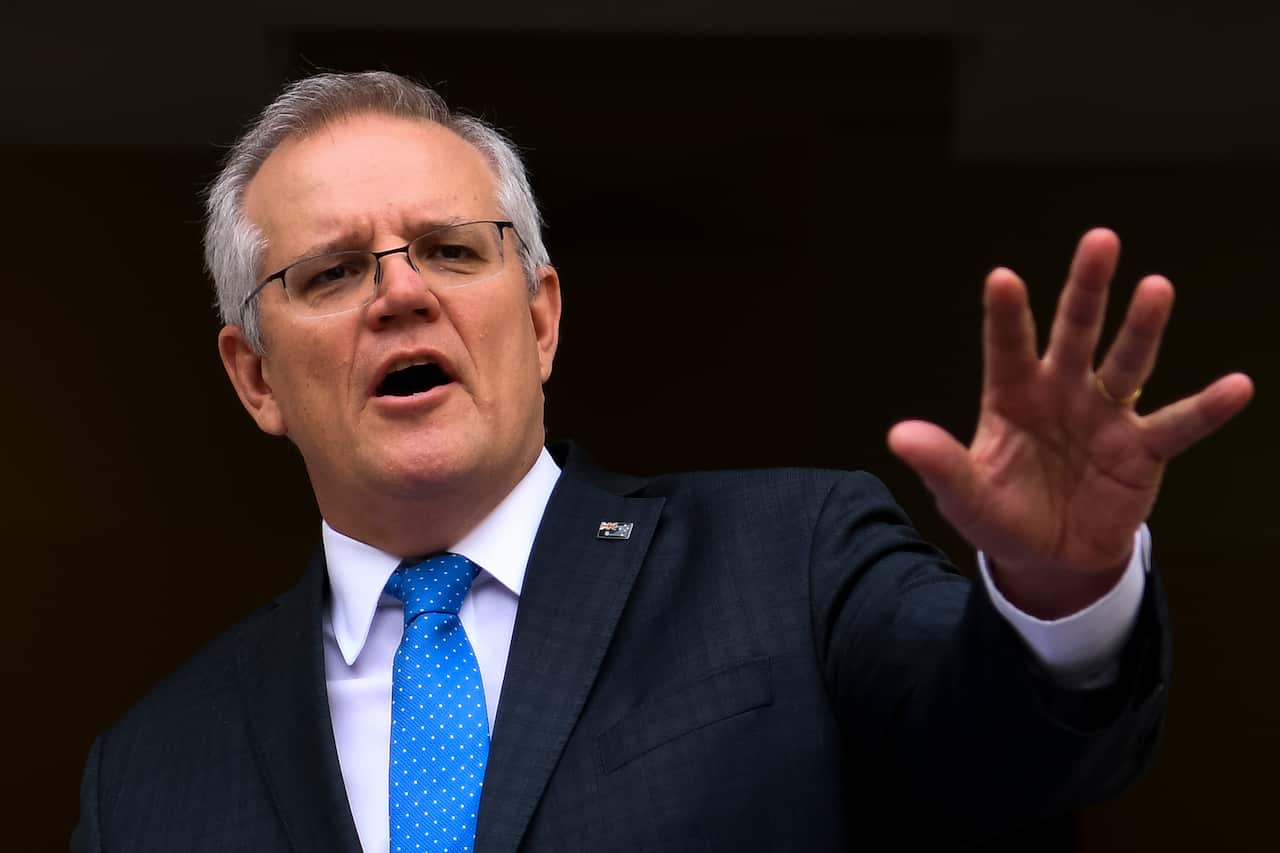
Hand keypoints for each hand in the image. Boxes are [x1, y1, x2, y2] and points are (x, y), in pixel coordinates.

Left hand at [887, 228, 1252, 617]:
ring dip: (1142, 328)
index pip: (1007, 347)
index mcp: (1012, 396)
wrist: (1049, 558)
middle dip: (1086, 289)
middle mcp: (1061, 392)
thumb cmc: (1002, 514)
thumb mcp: (964, 496)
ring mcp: (1105, 417)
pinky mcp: (1141, 451)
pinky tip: (1237, 385)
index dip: (1006, 315)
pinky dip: (1206, 409)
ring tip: (1157, 287)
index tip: (1003, 277)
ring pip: (1126, 364)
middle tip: (1100, 240)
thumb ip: (940, 465)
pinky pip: (1177, 426)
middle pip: (1075, 332)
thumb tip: (898, 435)